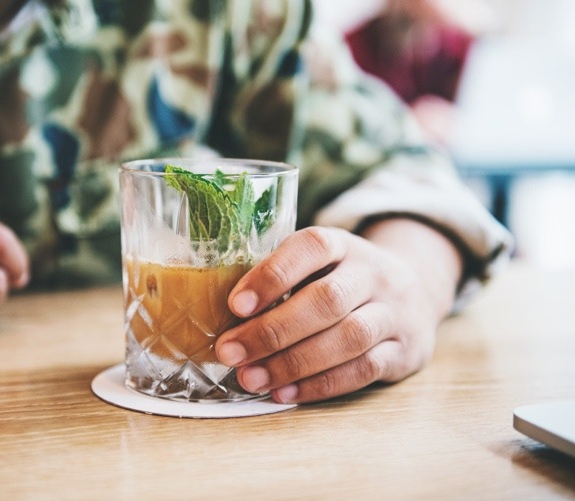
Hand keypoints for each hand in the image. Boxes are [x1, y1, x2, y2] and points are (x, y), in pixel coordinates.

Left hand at [216, 219, 461, 403]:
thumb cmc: (343, 278)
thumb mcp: (319, 262)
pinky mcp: (403, 350)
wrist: (417, 289)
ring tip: (250, 378)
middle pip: (327, 300)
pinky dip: (320, 385)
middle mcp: (373, 273)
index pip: (311, 248)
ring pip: (348, 338)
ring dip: (294, 363)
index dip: (272, 275)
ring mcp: (394, 312)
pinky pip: (363, 370)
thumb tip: (223, 316)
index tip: (235, 305)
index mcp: (342, 245)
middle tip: (230, 352)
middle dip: (273, 331)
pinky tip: (285, 393)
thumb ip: (281, 278)